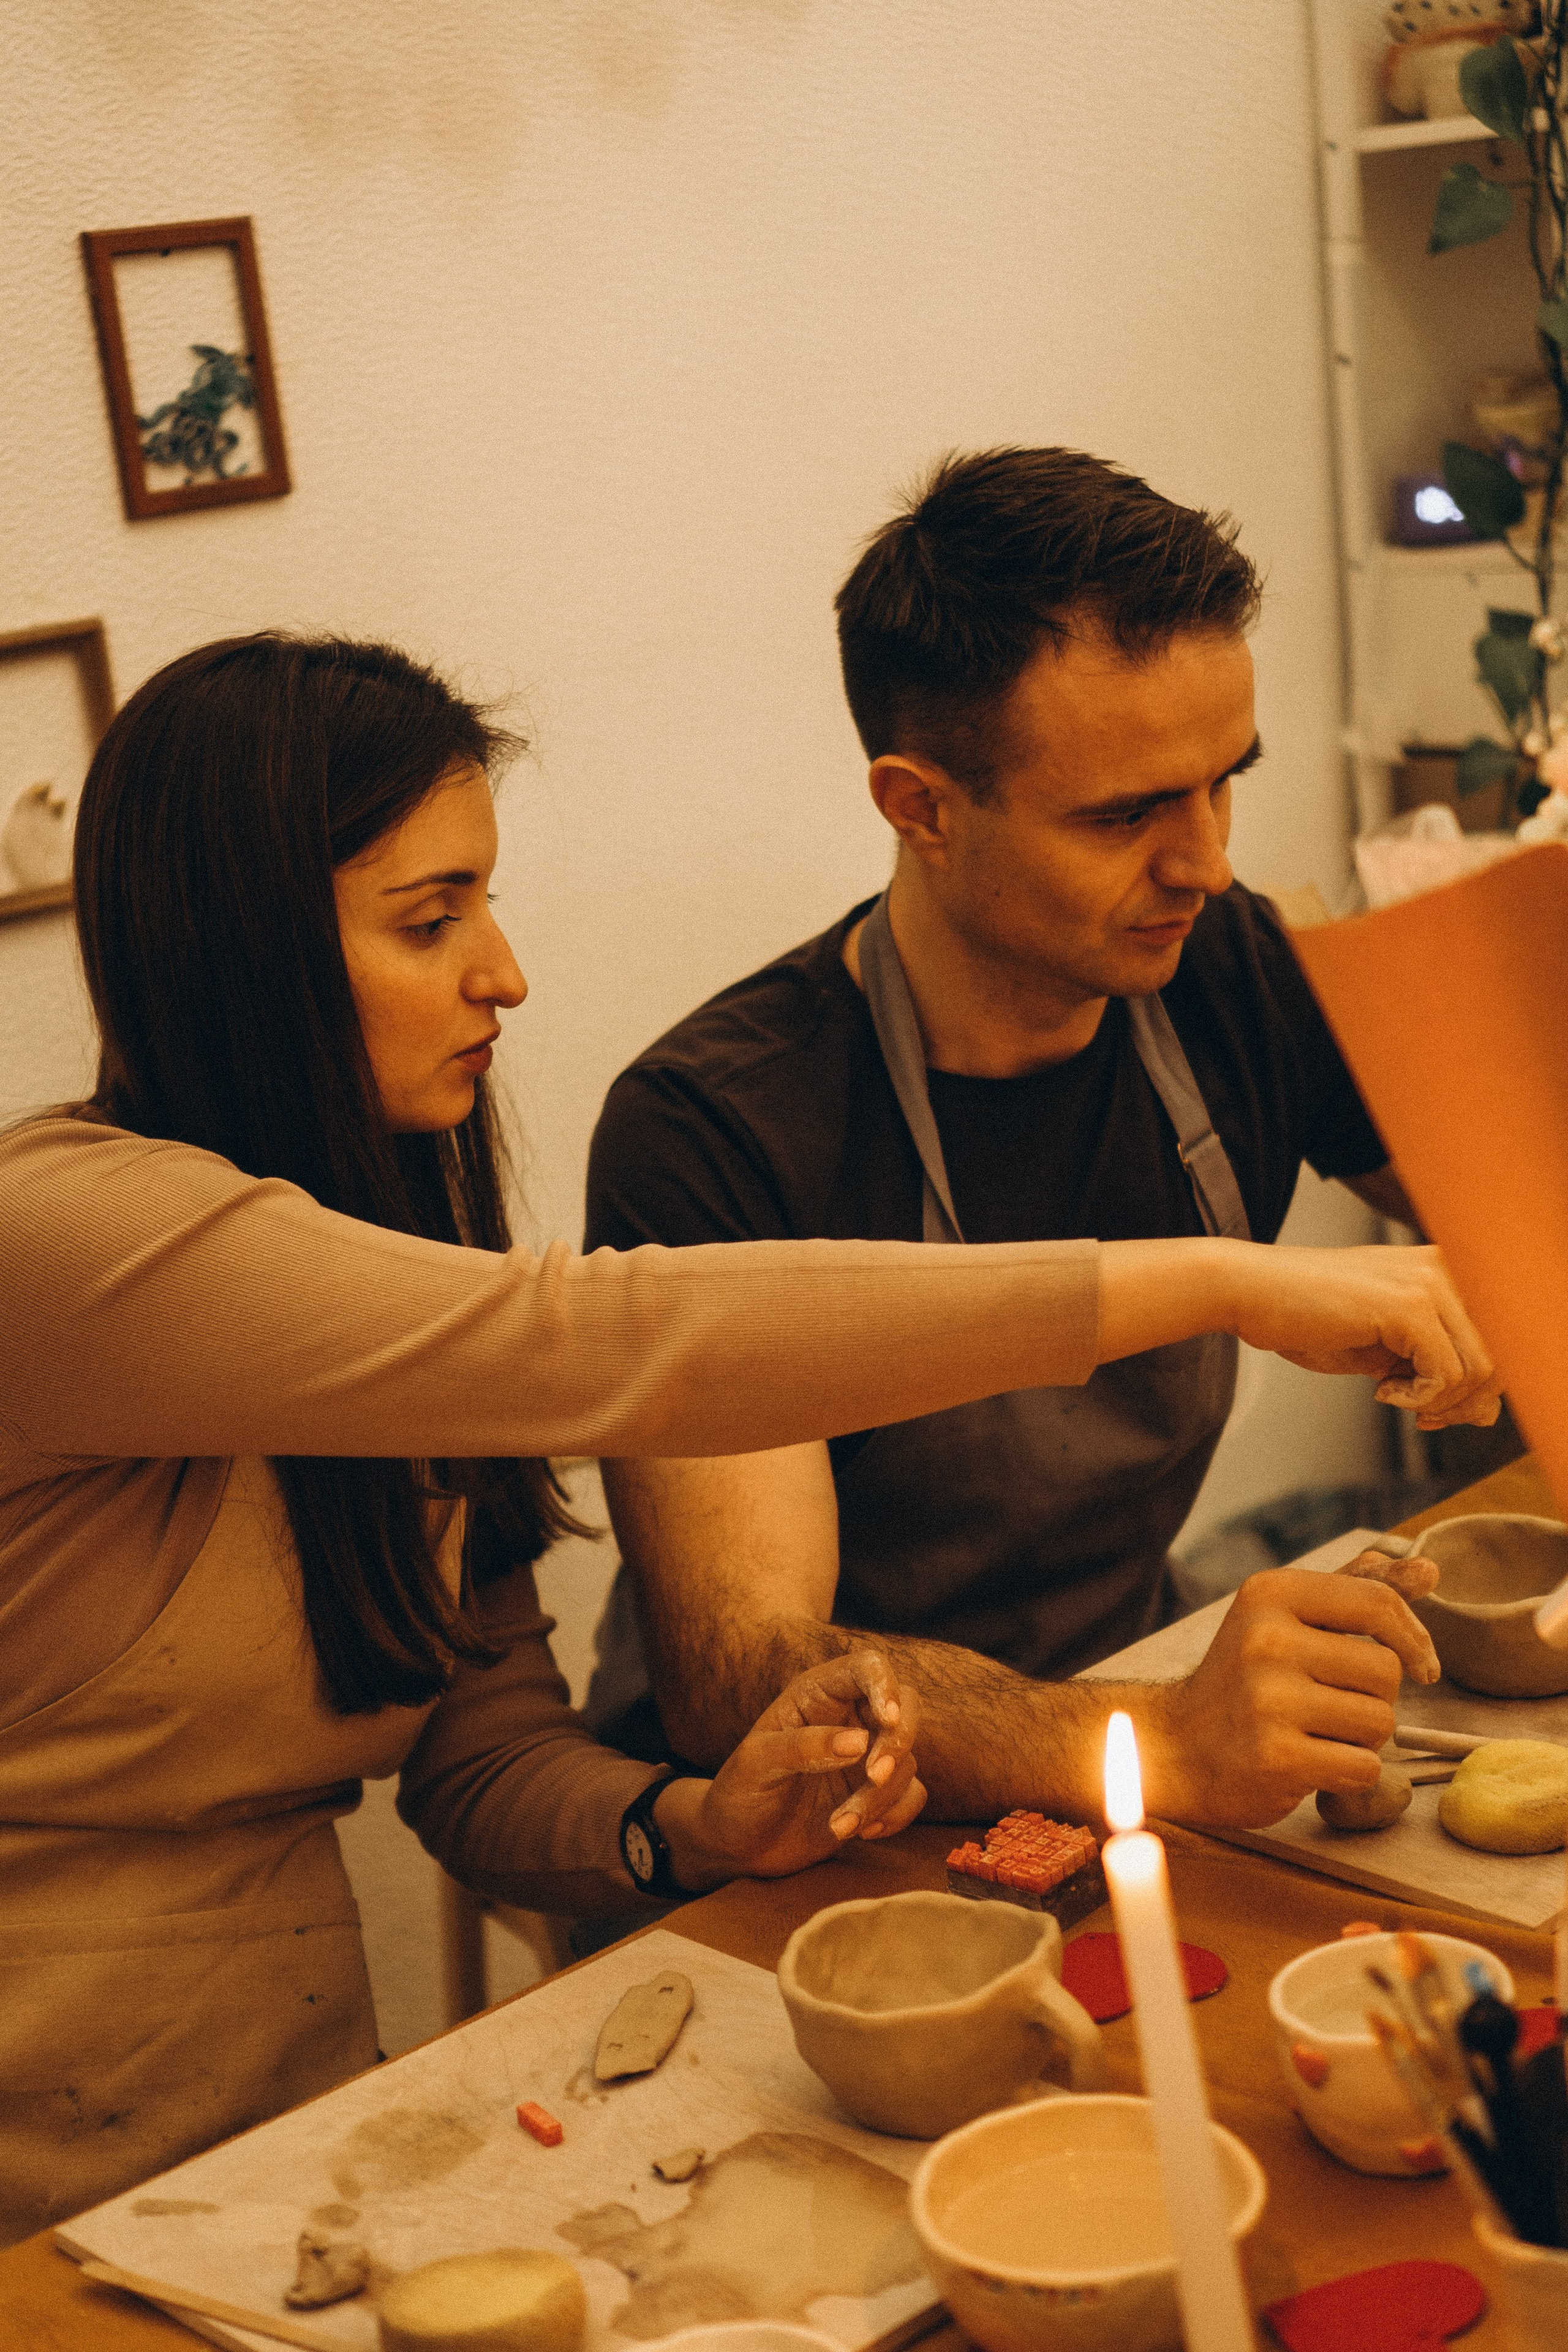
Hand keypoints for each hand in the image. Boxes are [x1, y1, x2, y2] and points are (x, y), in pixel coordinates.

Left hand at [653, 1650, 924, 1888]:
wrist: (739, 1843)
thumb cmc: (740, 1792)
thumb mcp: (757, 1764)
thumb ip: (803, 1747)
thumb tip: (859, 1742)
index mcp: (818, 1694)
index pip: (867, 1667)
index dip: (884, 1684)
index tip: (886, 1718)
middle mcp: (849, 1718)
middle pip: (906, 1706)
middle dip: (896, 1743)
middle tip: (873, 1777)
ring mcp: (867, 1756)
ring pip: (906, 1760)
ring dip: (880, 1797)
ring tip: (838, 1826)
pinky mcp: (877, 1792)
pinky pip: (912, 1794)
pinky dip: (896, 1815)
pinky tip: (860, 1833)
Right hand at [1141, 1564, 1441, 1830]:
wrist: (1175, 1748)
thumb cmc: (1245, 1682)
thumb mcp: (1290, 1620)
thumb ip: (1358, 1592)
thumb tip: (1430, 1568)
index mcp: (1270, 1593)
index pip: (1378, 1602)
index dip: (1415, 1637)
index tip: (1422, 1666)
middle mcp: (1265, 1638)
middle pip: (1386, 1669)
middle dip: (1376, 1696)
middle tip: (1329, 1705)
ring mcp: (1267, 1699)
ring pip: (1380, 1721)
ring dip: (1364, 1738)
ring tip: (1317, 1733)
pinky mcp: (1275, 1757)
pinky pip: (1363, 1768)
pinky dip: (1351, 1775)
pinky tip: (1312, 1765)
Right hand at [1227, 1242, 1501, 1429]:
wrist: (1249, 1291)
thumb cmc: (1307, 1317)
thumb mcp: (1386, 1351)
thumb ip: (1436, 1371)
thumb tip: (1487, 1413)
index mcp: (1444, 1270)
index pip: (1500, 1342)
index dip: (1476, 1389)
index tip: (1434, 1409)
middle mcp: (1445, 1268)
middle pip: (1501, 1358)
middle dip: (1463, 1403)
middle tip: (1421, 1416)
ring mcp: (1429, 1284)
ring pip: (1480, 1371)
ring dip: (1439, 1403)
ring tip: (1393, 1396)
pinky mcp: (1408, 1307)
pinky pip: (1445, 1375)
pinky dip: (1417, 1398)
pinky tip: (1379, 1391)